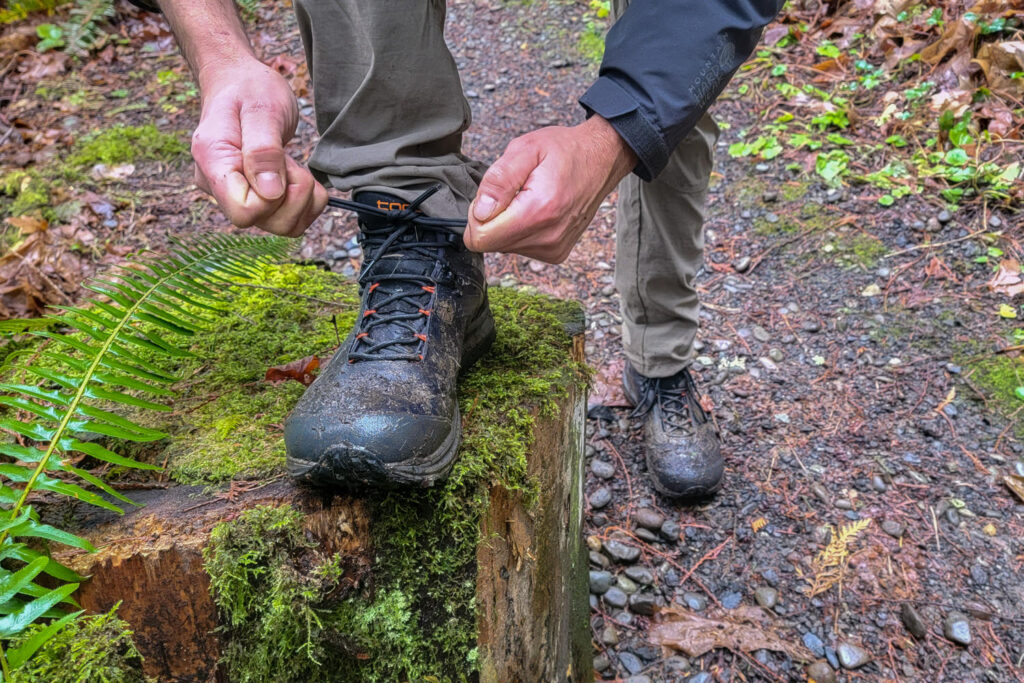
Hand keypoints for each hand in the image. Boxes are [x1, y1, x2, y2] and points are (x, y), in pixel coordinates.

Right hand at [191, 59, 326, 236]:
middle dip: (293, 194)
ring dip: (302, 198)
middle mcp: (219, 188)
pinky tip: (298, 175)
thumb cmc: (248, 89)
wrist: (241, 83)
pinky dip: (308, 202)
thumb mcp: (261, 109)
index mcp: (213, 163)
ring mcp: (237, 196)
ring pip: (282, 226)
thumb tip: (271, 194)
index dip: (273, 197)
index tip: (280, 163)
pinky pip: (291, 220)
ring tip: (290, 164)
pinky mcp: (257, 200)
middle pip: (266, 221)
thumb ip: (264, 150)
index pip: (243, 211)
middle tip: (288, 160)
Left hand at [464, 116, 635, 262]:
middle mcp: (547, 237)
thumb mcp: (525, 149)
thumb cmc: (565, 150)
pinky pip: (521, 247)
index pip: (481, 238)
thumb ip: (499, 180)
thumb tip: (480, 212)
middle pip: (491, 244)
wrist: (601, 159)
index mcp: (538, 211)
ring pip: (504, 246)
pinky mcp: (556, 253)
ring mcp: (553, 249)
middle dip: (492, 218)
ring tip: (529, 198)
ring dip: (508, 223)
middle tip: (513, 192)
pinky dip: (522, 229)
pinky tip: (538, 210)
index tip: (493, 196)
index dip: (477, 215)